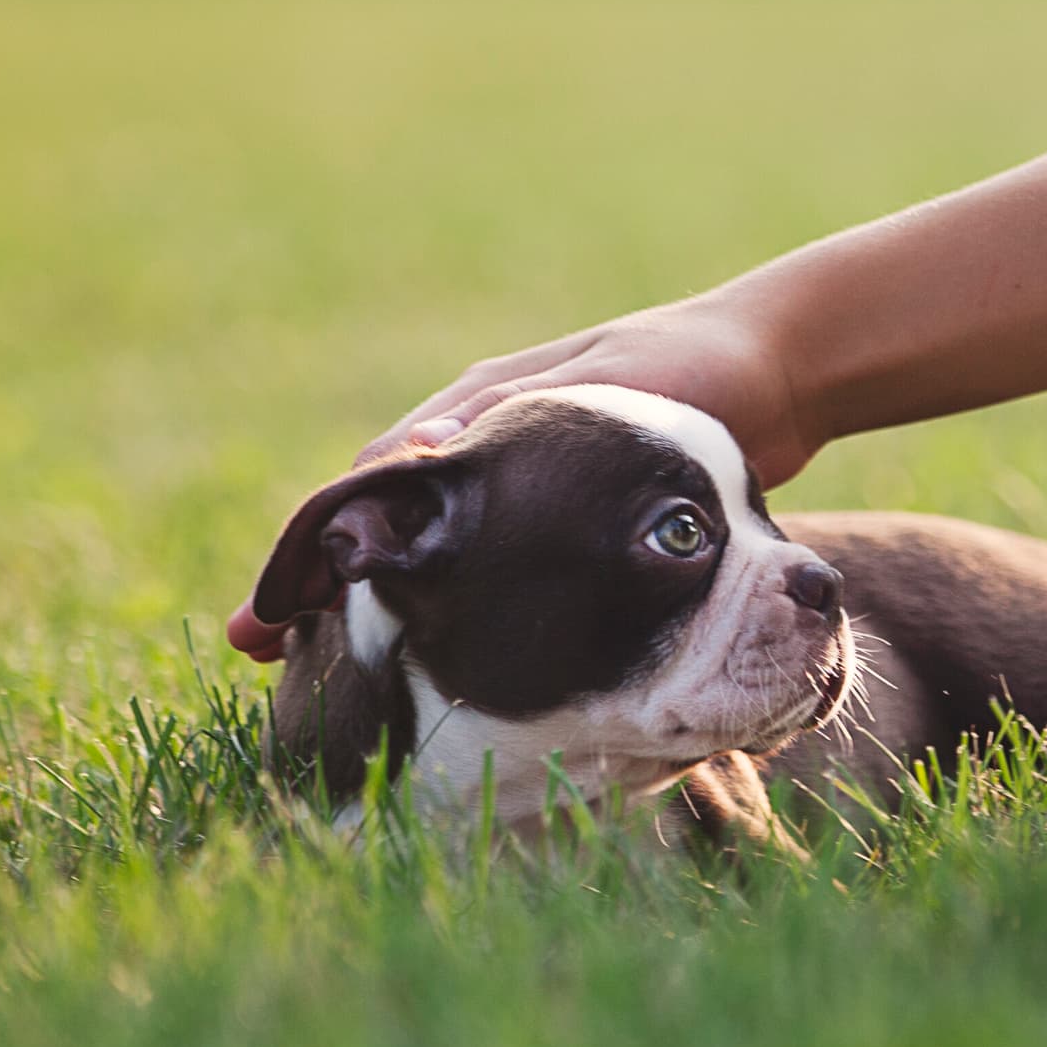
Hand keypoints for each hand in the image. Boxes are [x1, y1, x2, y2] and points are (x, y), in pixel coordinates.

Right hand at [221, 292, 814, 662]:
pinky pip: (488, 569)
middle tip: (264, 658)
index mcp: (479, 407)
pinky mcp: (568, 517)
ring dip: (376, 607)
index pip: (370, 484)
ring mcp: (522, 480)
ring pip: (429, 553)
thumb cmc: (695, 372)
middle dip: (325, 590)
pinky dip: (447, 610)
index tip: (265, 617)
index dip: (316, 551)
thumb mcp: (607, 389)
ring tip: (326, 675)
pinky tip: (431, 658)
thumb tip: (414, 461)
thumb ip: (518, 418)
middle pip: (383, 526)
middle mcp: (486, 442)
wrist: (781, 371)